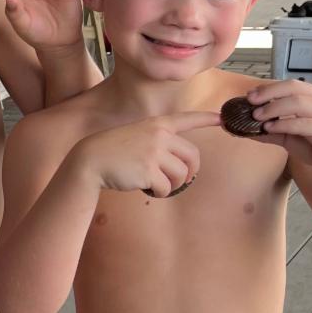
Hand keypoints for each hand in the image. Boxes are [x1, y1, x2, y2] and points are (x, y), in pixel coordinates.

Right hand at [73, 112, 219, 197]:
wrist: (90, 160)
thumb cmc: (112, 152)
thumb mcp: (135, 136)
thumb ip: (158, 143)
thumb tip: (180, 166)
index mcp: (157, 125)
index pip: (187, 119)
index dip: (206, 119)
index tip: (221, 119)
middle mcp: (159, 136)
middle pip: (192, 156)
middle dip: (190, 172)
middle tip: (180, 181)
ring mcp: (154, 152)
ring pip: (181, 175)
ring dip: (172, 185)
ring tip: (157, 186)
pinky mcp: (149, 170)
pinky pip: (166, 187)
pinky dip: (160, 193)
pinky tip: (147, 190)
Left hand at [248, 82, 311, 184]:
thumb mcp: (292, 138)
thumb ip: (272, 131)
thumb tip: (244, 130)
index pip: (291, 85)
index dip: (269, 88)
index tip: (249, 95)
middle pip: (294, 88)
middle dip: (268, 92)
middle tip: (249, 101)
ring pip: (298, 102)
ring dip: (273, 108)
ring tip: (256, 116)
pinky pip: (304, 122)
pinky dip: (284, 124)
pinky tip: (270, 128)